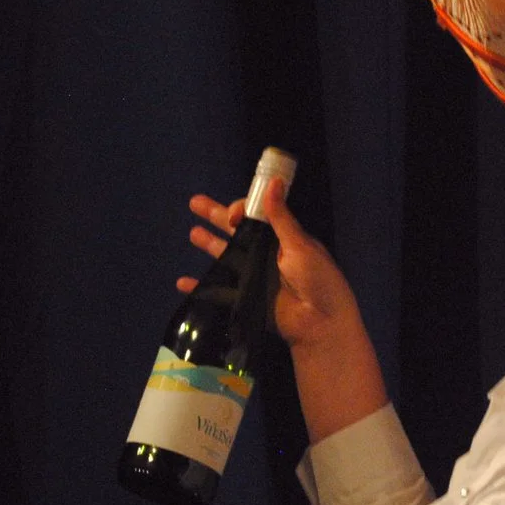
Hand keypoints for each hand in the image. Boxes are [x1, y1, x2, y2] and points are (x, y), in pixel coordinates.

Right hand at [183, 175, 362, 351]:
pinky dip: (201, 287)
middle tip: (194, 203)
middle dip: (216, 216)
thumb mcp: (300, 245)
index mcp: (282, 239)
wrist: (321, 323)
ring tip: (192, 234)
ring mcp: (256, 277)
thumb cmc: (317, 280)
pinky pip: (219, 292)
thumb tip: (273, 182)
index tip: (233, 215)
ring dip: (210, 244)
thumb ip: (281, 217)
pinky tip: (183, 282)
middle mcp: (267, 255)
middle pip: (237, 231)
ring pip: (226, 256)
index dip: (242, 209)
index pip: (256, 216)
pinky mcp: (247, 299)